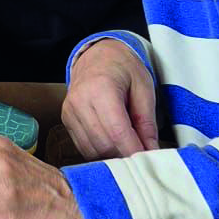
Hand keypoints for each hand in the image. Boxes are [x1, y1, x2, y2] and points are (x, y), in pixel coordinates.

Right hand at [62, 39, 158, 159]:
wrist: (98, 56)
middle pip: (104, 144)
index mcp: (101, 88)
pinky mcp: (66, 120)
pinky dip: (100, 152)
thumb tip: (152, 151)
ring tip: (129, 149)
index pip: (118, 131)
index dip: (134, 151)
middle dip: (125, 156)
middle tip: (143, 157)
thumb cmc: (123, 68)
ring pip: (92, 150)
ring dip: (113, 157)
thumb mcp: (144, 88)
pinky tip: (114, 146)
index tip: (149, 162)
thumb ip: (147, 122)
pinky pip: (83, 147)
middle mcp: (80, 101)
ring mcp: (70, 111)